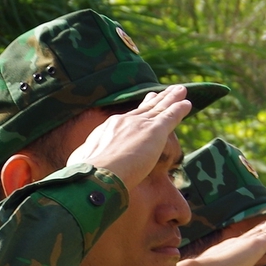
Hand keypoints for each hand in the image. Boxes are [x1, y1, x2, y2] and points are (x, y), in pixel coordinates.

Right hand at [65, 85, 193, 187]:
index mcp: (106, 130)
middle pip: (142, 109)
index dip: (133, 114)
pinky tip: (187, 103)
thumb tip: (78, 165)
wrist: (97, 174)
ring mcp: (139, 125)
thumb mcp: (81, 163)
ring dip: (170, 99)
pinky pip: (170, 116)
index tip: (138, 108)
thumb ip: (84, 159)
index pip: (124, 120)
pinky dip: (179, 109)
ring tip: (180, 91)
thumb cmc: (86, 174)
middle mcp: (123, 122)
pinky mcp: (155, 131)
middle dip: (153, 101)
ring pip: (158, 108)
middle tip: (160, 92)